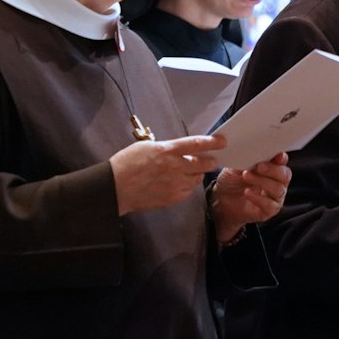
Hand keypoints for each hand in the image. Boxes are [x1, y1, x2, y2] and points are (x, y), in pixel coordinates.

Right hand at [110, 135, 224, 215]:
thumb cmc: (126, 164)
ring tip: (191, 171)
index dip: (213, 142)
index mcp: (167, 151)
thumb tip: (178, 149)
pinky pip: (188, 191)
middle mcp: (175, 167)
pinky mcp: (173, 198)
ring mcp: (175, 184)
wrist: (115, 188)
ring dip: (198, 174)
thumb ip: (165, 148)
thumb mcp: (145, 146)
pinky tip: (180, 183)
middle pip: (204, 163)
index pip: (196, 144)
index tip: (223, 141)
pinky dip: (188, 186)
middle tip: (212, 159)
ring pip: (197, 178)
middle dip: (211, 161)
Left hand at [209, 153, 290, 242]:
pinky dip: (259, 198)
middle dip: (273, 169)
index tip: (277, 155)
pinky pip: (270, 205)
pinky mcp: (269, 210)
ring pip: (278, 189)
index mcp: (272, 167)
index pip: (282, 160)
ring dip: (263, 182)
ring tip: (246, 176)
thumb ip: (247, 159)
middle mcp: (277, 181)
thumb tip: (253, 150)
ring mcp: (274, 197)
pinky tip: (247, 192)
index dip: (281, 158)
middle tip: (259, 166)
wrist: (221, 200)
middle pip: (285, 175)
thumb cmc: (231, 180)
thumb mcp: (236, 166)